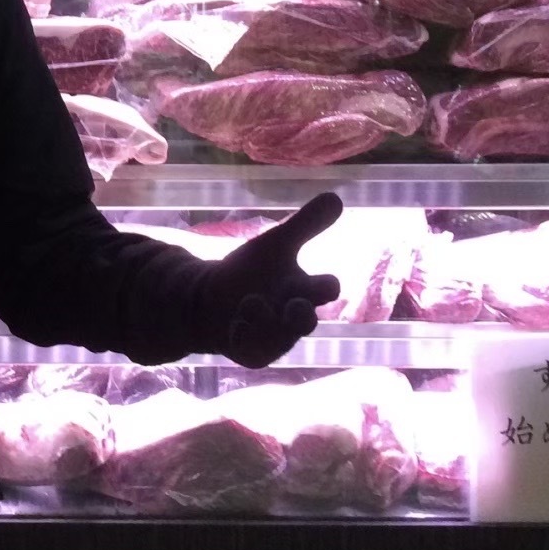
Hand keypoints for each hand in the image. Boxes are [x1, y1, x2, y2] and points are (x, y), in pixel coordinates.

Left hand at [205, 193, 342, 369]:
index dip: (326, 285)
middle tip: (294, 303)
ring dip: (267, 320)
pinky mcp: (252, 353)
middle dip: (302, 314)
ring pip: (280, 339)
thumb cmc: (251, 272)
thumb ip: (306, 224)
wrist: (212, 298)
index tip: (325, 279)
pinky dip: (246, 336)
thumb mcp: (276, 244)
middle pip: (307, 321)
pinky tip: (236, 323)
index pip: (327, 289)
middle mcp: (292, 317)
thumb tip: (336, 196)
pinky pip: (254, 352)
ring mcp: (273, 338)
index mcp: (303, 289)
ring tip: (251, 301)